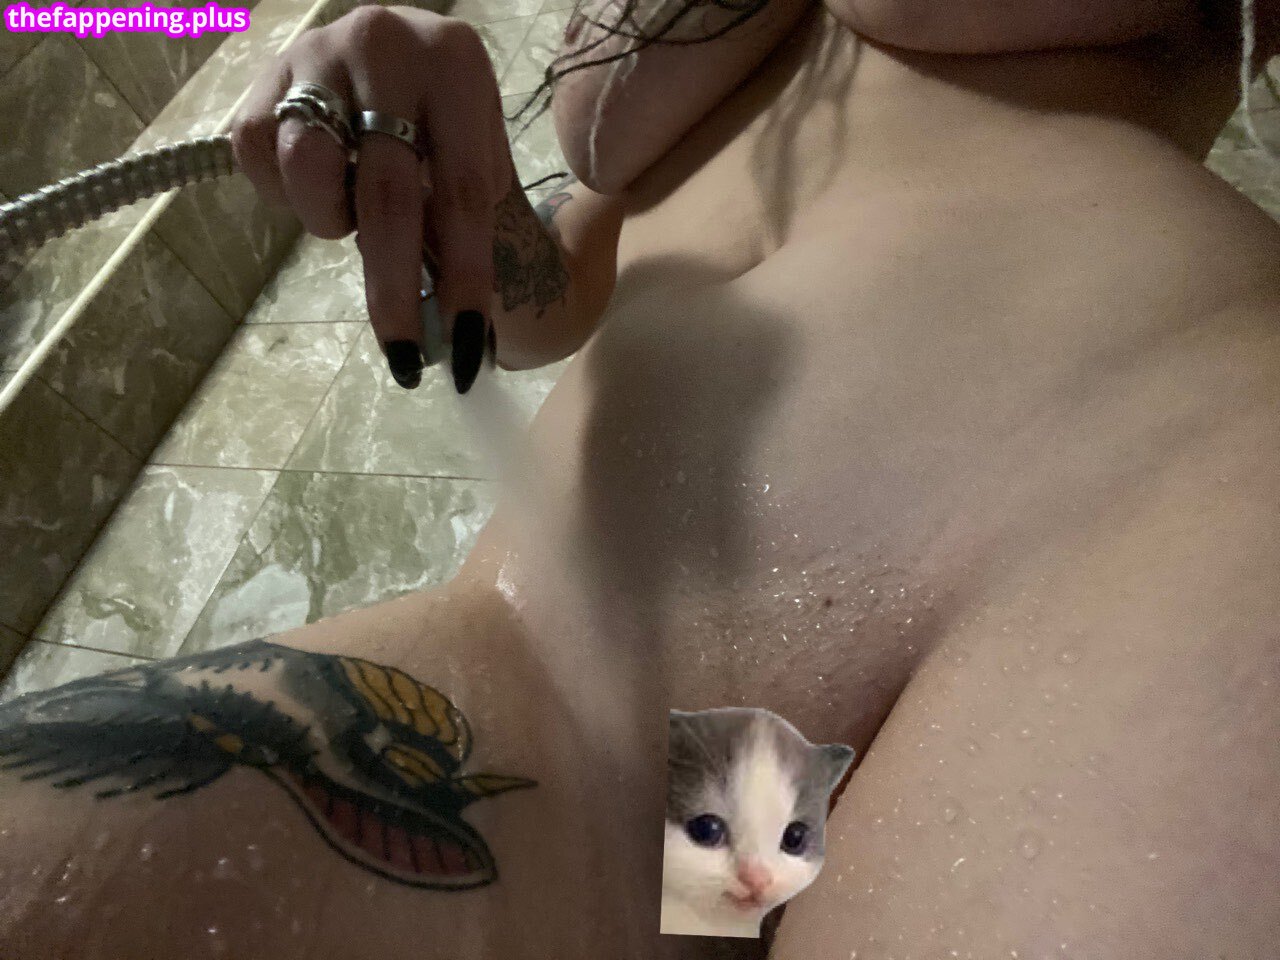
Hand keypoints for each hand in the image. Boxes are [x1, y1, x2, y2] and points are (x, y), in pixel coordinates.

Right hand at [232, 6, 513, 390]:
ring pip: (307, 170)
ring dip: (331, 220)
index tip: (466, 346)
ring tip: (352, 210)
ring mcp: (318, 53)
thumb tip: (463, 338)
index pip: (463, 191)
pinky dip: (287, 193)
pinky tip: (320, 181)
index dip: (464, 276)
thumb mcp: (480, 161)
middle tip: (405, 354)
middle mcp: (386, 45)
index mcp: (457, 66)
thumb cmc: (447, 129)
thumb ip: (469, 225)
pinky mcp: (265, 73)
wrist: (405, 62)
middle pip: (385, 193)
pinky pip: (258, 156)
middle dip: (394, 288)